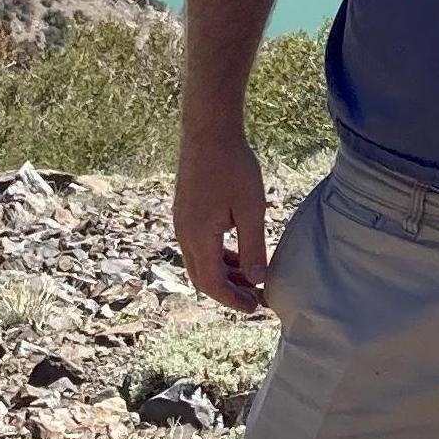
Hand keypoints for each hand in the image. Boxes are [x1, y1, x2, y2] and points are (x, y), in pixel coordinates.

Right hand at [173, 132, 268, 311]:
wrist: (208, 131)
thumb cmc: (232, 166)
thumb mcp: (250, 208)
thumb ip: (252, 246)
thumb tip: (256, 280)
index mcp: (198, 237)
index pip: (212, 283)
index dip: (232, 299)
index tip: (254, 307)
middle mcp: (184, 234)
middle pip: (202, 277)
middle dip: (227, 292)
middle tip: (253, 299)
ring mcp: (183, 222)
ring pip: (200, 261)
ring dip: (223, 274)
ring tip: (249, 280)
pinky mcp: (187, 212)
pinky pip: (200, 245)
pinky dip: (218, 256)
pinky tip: (237, 253)